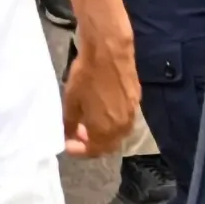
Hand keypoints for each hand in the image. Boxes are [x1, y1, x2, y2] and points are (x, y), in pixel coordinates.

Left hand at [59, 25, 137, 156]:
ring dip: (102, 133)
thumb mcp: (71, 100)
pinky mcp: (136, 101)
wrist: (109, 52)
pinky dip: (111, 122)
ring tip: (86, 122)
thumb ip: (70, 123)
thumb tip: (69, 136)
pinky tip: (100, 111)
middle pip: (108, 145)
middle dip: (91, 143)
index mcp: (106, 131)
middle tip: (76, 134)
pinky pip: (123, 120)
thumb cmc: (87, 76)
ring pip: (117, 134)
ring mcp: (132, 115)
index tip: (67, 144)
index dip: (79, 150)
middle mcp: (123, 128)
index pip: (94, 151)